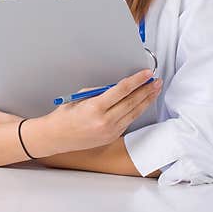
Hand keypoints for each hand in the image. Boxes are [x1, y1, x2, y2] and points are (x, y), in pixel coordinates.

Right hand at [46, 69, 161, 153]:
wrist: (57, 137)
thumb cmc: (65, 116)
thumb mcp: (80, 97)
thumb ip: (101, 92)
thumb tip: (120, 87)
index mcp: (95, 108)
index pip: (122, 90)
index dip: (137, 80)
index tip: (146, 74)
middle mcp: (105, 121)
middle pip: (132, 102)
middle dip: (146, 90)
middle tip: (156, 81)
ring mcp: (110, 131)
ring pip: (134, 113)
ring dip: (146, 100)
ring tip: (154, 91)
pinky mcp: (112, 137)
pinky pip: (128, 121)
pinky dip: (136, 111)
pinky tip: (142, 104)